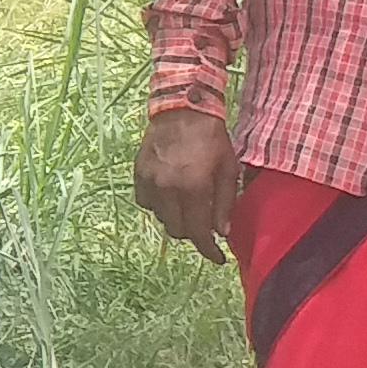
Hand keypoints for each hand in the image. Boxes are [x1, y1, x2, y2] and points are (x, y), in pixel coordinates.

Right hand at [135, 107, 236, 265]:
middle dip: (193, 232)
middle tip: (204, 223)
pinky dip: (158, 205)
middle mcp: (168, 188)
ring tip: (187, 206)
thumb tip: (222, 233)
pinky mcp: (138, 173)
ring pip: (160, 217)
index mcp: (193, 188)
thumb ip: (225, 203)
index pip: (199, 232)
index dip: (209, 250)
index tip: (217, 258)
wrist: (182, 108)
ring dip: (176, 218)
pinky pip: (145, 202)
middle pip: (177, 230)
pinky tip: (168, 195)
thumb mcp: (228, 169)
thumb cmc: (212, 138)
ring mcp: (150, 181)